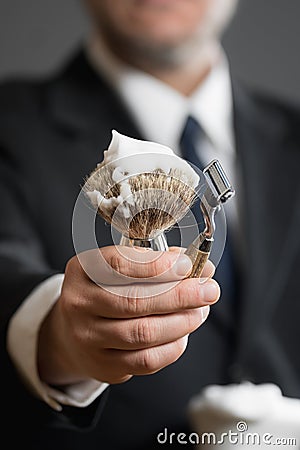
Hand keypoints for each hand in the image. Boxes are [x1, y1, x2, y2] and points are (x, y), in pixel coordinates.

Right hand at [38, 246, 219, 384]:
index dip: (157, 265)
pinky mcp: (103, 365)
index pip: (119, 264)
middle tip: (208, 290)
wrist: (73, 329)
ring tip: (200, 311)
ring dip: (182, 321)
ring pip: (143, 333)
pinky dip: (173, 346)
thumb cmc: (102, 291)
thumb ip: (152, 262)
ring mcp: (89, 338)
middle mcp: (80, 304)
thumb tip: (195, 267)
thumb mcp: (116, 267)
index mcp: (83, 270)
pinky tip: (184, 333)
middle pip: (135, 302)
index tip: (187, 265)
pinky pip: (146, 360)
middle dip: (180, 295)